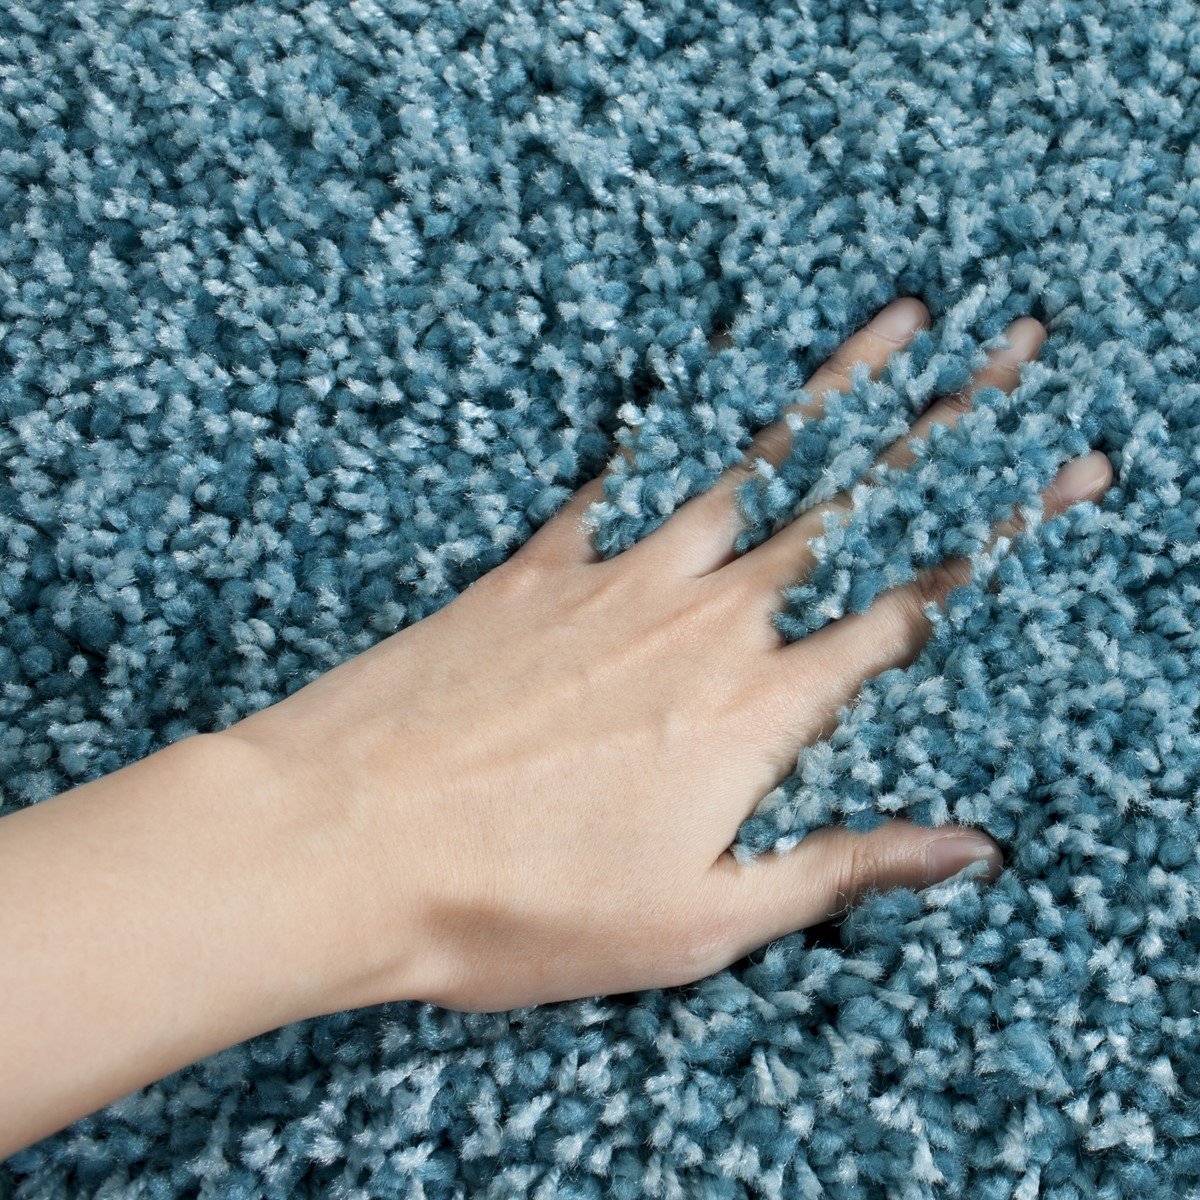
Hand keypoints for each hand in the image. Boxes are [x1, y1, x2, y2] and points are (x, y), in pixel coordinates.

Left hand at [224, 297, 1112, 1013]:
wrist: (343, 839)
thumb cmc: (512, 903)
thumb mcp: (693, 922)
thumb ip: (836, 868)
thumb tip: (965, 850)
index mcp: (753, 712)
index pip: (912, 607)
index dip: (1001, 534)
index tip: (1067, 468)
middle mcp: (703, 621)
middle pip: (854, 505)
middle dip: (952, 421)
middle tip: (1018, 349)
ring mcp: (619, 576)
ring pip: (756, 462)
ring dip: (840, 387)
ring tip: (904, 321)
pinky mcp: (541, 562)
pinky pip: (633, 470)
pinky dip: (688, 416)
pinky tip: (720, 371)